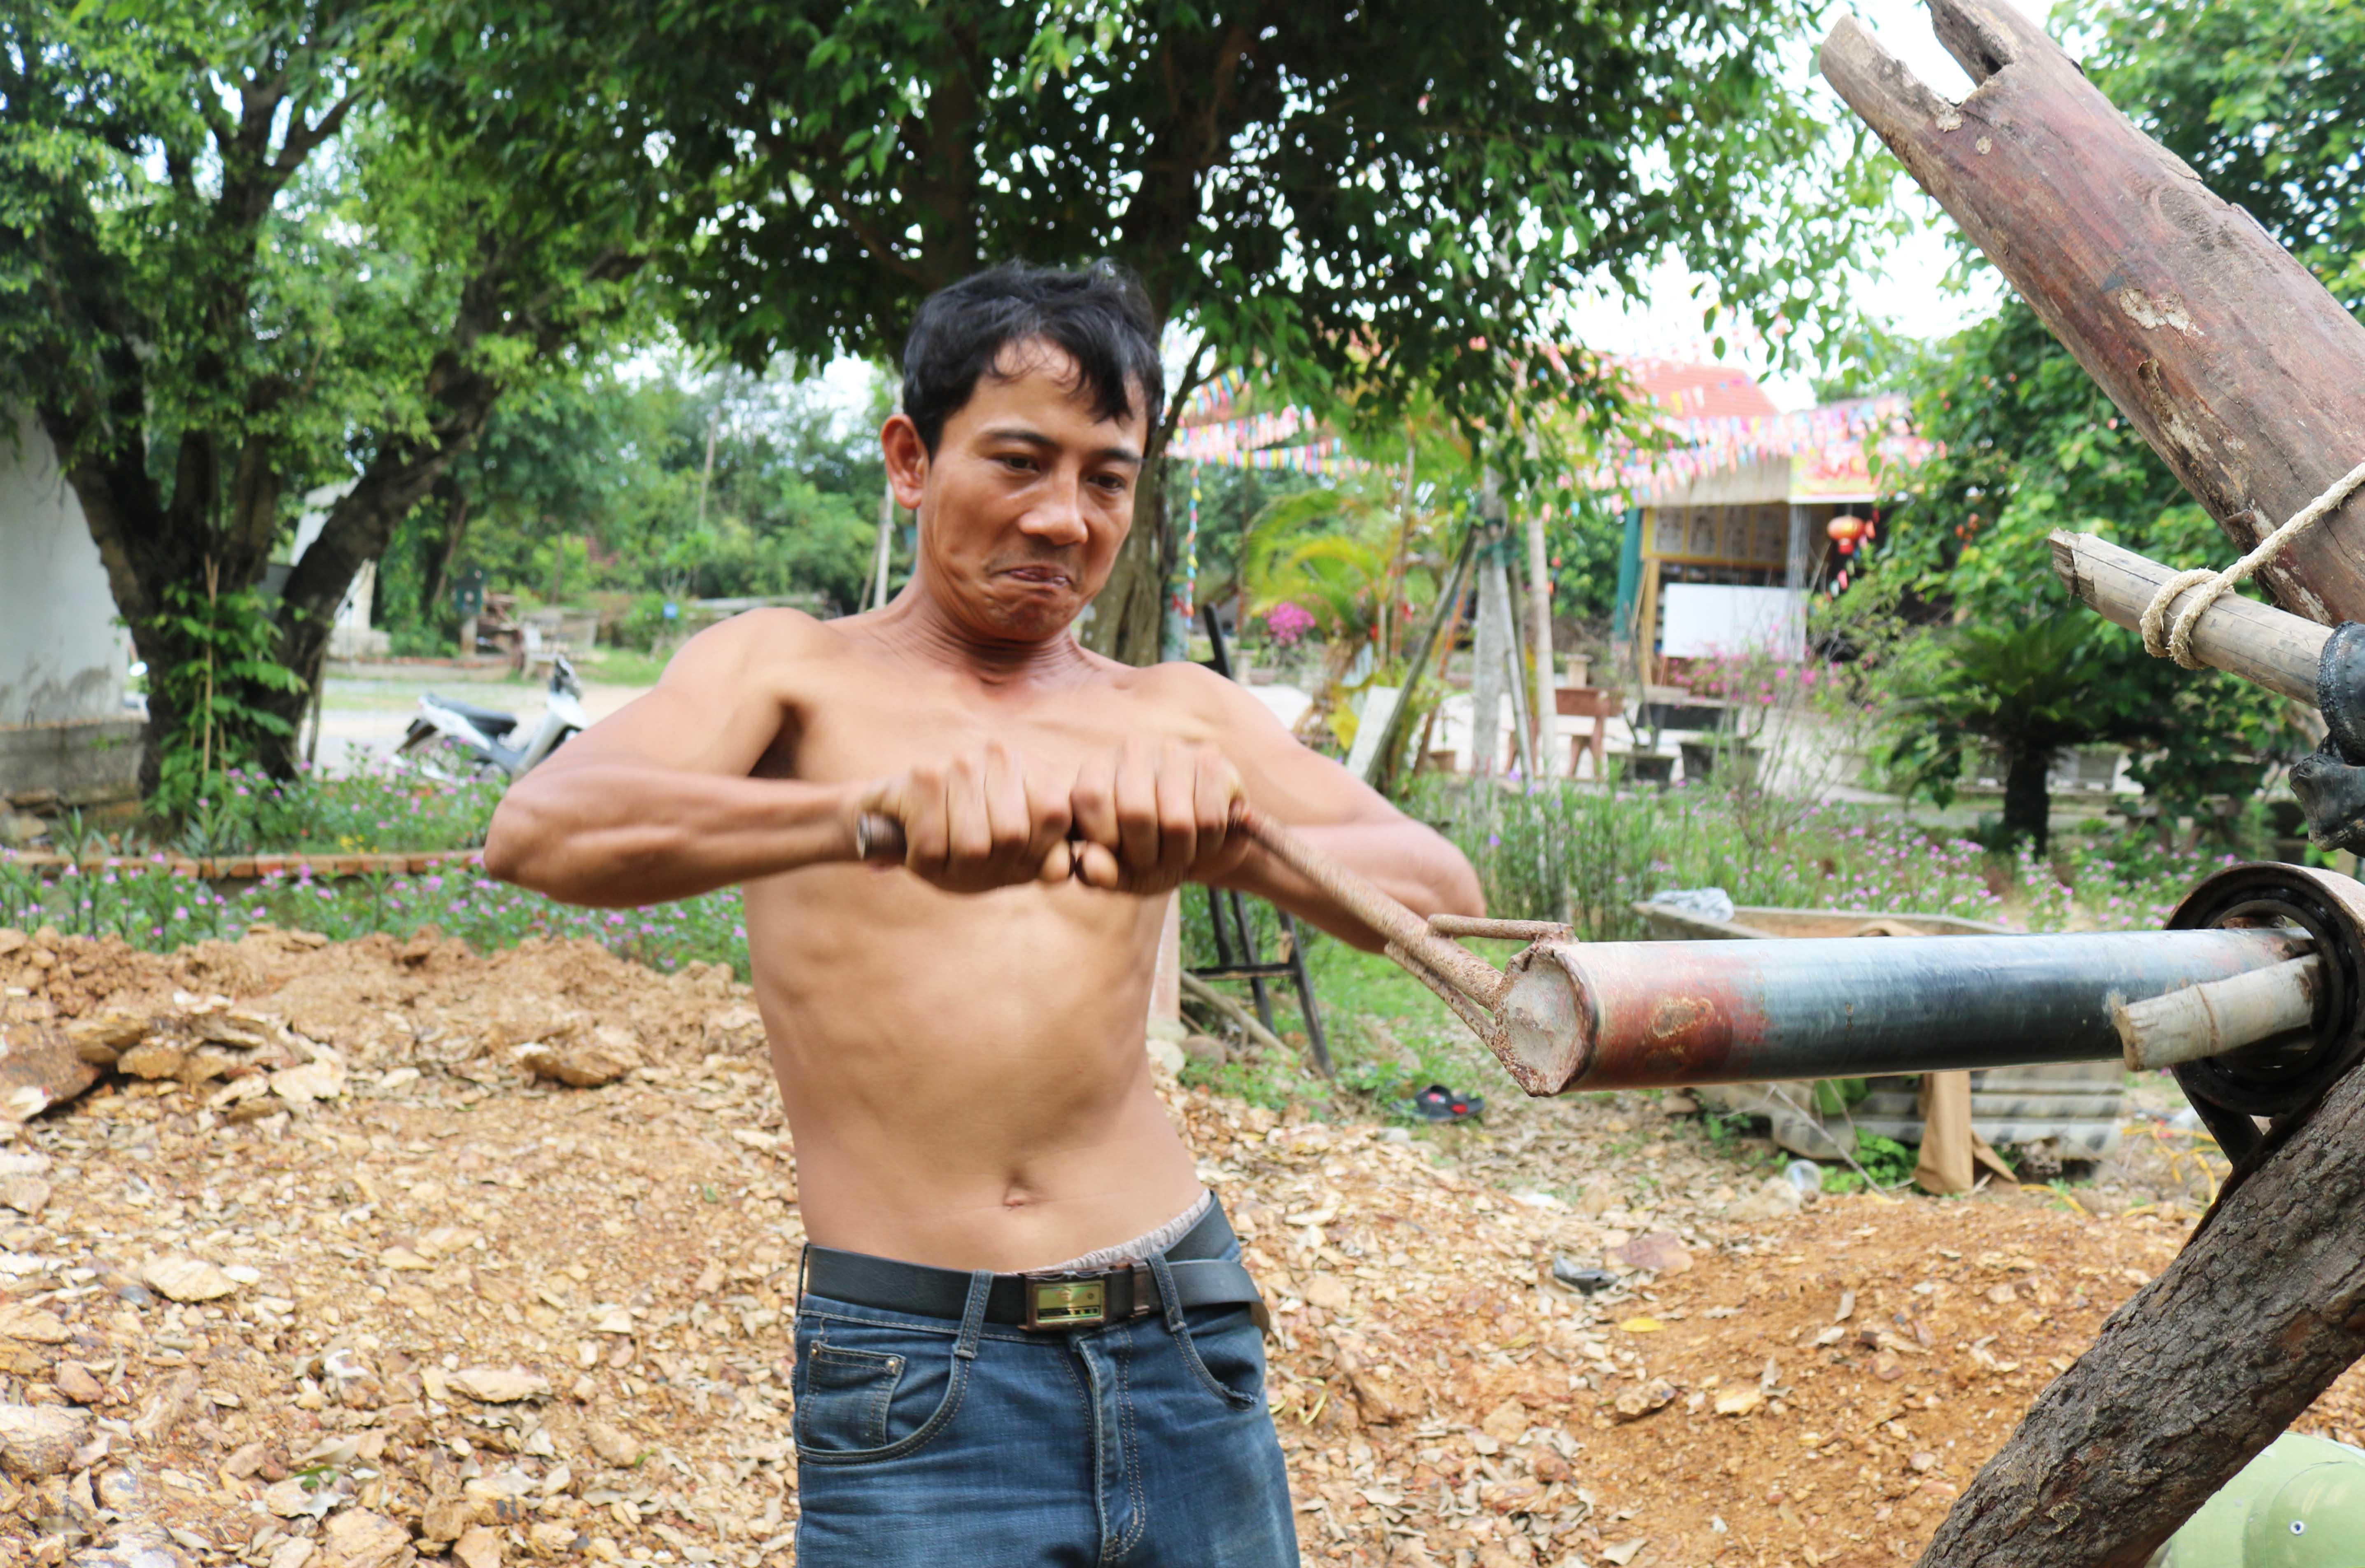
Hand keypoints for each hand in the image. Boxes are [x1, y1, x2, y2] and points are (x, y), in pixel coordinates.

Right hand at [852, 742, 1073, 892]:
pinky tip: (917, 848)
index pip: (1054, 816)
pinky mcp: (923, 776)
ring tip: (945, 853)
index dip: (1033, 851)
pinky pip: (932, 845)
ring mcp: (961, 762)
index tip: (1012, 855)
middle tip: (971, 859)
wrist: (891, 824)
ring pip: (972, 844)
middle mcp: (1000, 755)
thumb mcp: (1014, 859)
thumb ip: (1047, 861)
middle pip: (1012, 835)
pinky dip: (922, 862)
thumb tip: (1061, 870)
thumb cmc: (963, 844)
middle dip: (990, 863)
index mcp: (1032, 770)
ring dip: (954, 866)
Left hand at [1064, 738, 1247, 894]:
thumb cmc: (1150, 854)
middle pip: (1136, 813)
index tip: (1118, 854)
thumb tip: (1089, 861)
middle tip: (1152, 860)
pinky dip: (1208, 846)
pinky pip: (1211, 820)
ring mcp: (1173, 751)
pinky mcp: (1211, 762)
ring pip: (1178, 822)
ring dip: (1180, 855)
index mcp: (1096, 769)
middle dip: (1147, 856)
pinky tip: (1203, 840)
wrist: (1203, 843)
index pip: (1090, 796)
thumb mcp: (1121, 872)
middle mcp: (1132, 750)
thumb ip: (1098, 872)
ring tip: (1178, 851)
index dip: (1106, 839)